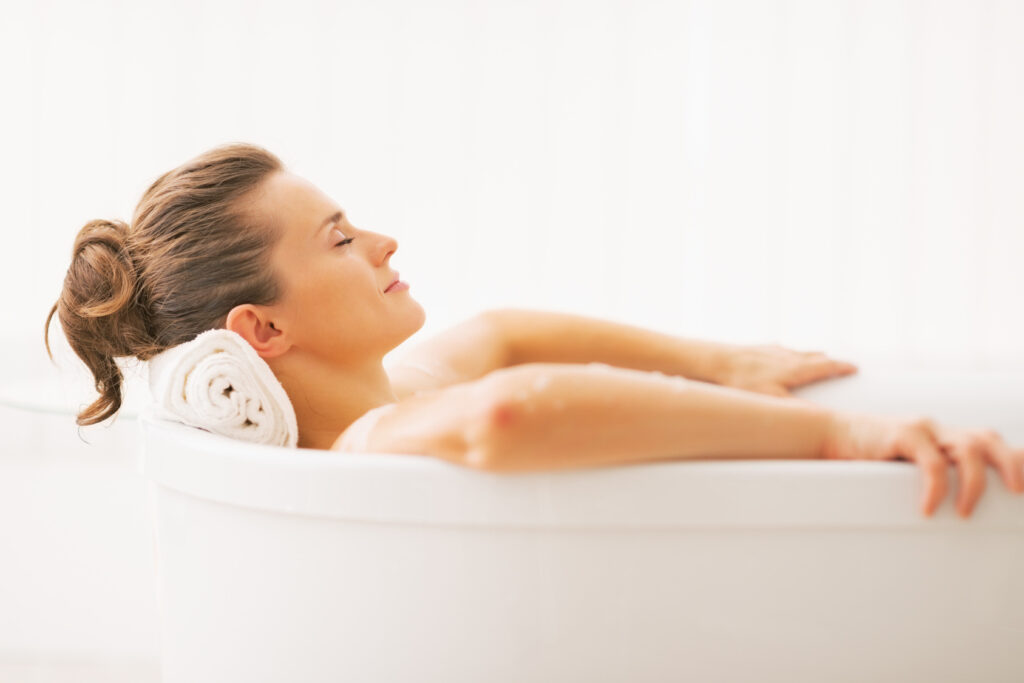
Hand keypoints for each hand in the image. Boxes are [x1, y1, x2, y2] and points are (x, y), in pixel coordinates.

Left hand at [716, 343, 858, 397]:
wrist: (717, 359)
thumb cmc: (744, 381)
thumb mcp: (772, 400)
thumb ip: (797, 409)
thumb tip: (821, 419)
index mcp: (796, 368)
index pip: (826, 366)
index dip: (842, 367)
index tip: (855, 367)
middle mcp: (788, 355)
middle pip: (815, 356)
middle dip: (829, 361)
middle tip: (840, 364)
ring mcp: (773, 350)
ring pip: (798, 351)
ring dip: (811, 355)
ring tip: (818, 356)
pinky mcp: (760, 348)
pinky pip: (780, 350)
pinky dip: (789, 353)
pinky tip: (783, 353)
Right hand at [822, 412, 1023, 517]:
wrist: (830, 435)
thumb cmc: (868, 458)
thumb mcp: (906, 469)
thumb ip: (932, 479)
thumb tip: (954, 515)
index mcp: (946, 439)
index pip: (992, 445)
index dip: (1015, 462)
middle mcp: (941, 431)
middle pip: (990, 440)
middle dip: (1012, 465)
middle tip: (1017, 493)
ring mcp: (923, 430)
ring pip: (969, 448)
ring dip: (974, 483)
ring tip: (965, 512)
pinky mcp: (903, 434)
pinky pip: (932, 461)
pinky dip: (936, 486)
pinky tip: (928, 508)